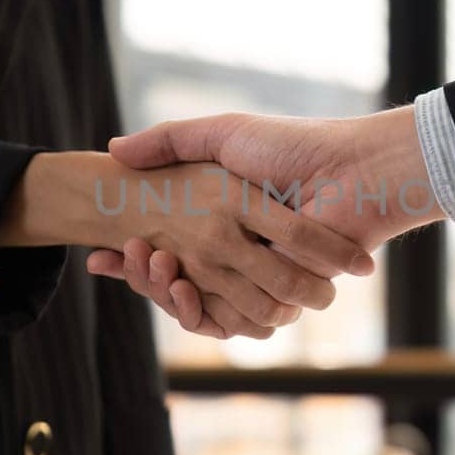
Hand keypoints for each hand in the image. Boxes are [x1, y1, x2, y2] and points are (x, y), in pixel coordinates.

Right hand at [88, 108, 440, 332]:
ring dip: (162, 291)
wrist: (355, 172)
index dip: (131, 257)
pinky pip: (230, 321)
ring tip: (149, 263)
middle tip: (121, 253)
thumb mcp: (224, 134)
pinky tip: (173, 283)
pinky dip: (195, 310)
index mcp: (224, 220)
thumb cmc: (293, 146)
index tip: (100, 253)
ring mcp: (259, 277)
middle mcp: (239, 253)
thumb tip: (113, 149)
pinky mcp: (279, 298)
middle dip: (141, 274)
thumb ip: (171, 139)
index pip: (166, 248)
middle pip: (174, 282)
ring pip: (195, 305)